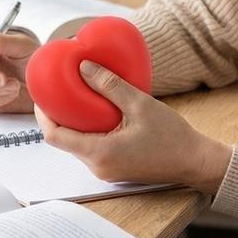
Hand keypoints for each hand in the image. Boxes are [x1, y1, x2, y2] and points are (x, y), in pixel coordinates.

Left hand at [33, 59, 232, 193]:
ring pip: (77, 145)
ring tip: (77, 97)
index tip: (42, 96)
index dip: (43, 115)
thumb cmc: (173, 137)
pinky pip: (92, 148)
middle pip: (63, 141)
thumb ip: (110, 85)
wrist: (195, 162)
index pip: (54, 136)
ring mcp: (106, 170)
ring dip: (74, 123)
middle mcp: (98, 167)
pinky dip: (88, 130)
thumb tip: (84, 67)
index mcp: (100, 154)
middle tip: (59, 90)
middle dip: (57, 115)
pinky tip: (97, 112)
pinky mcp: (114, 168)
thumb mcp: (140, 104)